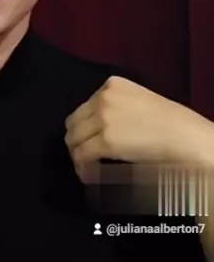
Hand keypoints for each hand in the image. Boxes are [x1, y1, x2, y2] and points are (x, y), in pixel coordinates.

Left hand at [64, 76, 213, 180]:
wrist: (187, 137)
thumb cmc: (173, 123)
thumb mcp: (140, 103)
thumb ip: (117, 110)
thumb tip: (98, 131)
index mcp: (113, 84)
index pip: (85, 107)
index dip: (85, 128)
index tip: (90, 141)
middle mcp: (104, 97)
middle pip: (74, 122)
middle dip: (77, 141)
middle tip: (85, 157)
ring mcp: (103, 118)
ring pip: (74, 139)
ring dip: (78, 156)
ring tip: (88, 169)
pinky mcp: (105, 140)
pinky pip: (82, 156)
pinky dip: (83, 169)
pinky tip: (90, 176)